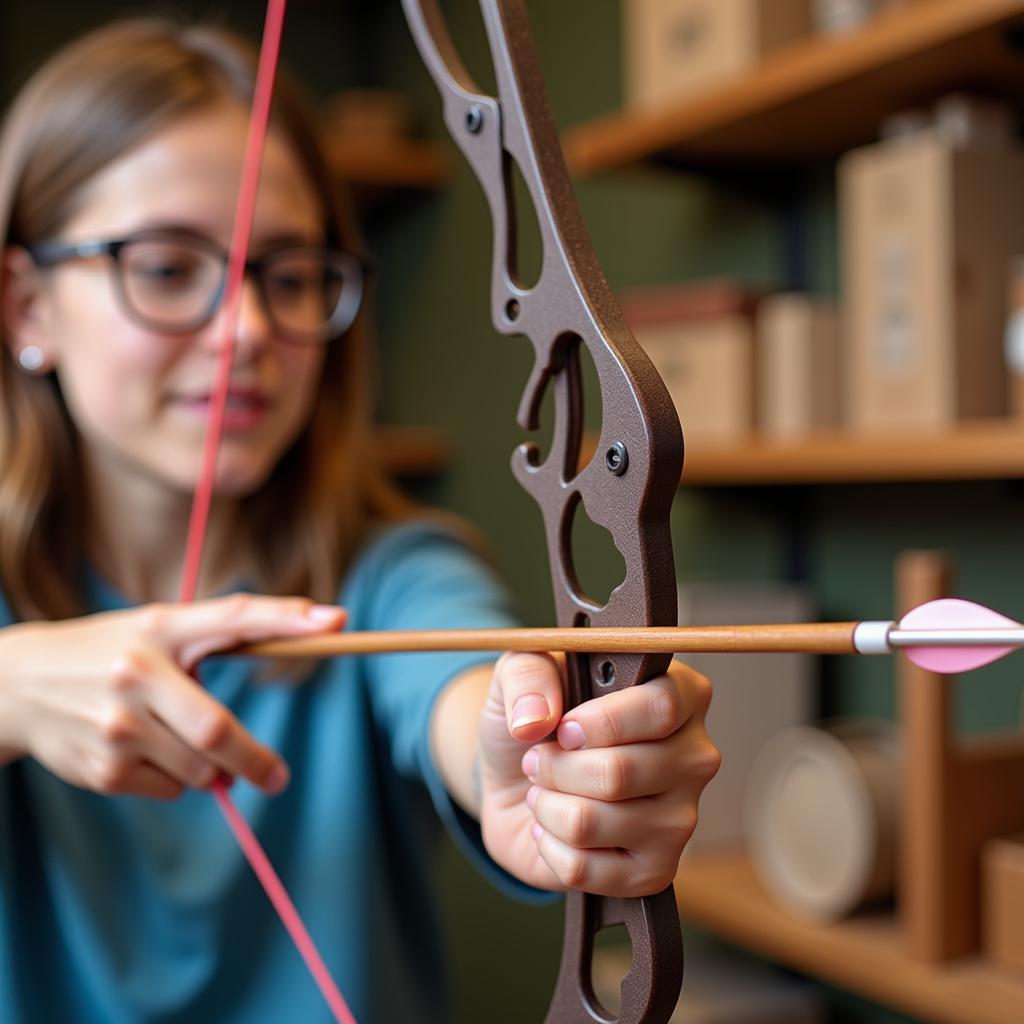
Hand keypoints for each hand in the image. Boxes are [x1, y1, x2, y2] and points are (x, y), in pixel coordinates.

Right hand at [0, 594, 344, 799]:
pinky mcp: (103, 769)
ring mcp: (117, 726)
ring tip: (170, 739)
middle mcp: (138, 673)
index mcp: (159, 628)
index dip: (287, 618)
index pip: (233, 617)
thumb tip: (268, 691)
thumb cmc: (109, 653)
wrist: (17, 685)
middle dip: (256, 761)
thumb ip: (213, 648)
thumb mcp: (155, 631)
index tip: (335, 621)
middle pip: (218, 733)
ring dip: (208, 767)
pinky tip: (139, 752)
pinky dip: (174, 780)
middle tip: (277, 777)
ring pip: (200, 769)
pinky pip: (171, 789)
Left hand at [478, 653, 718, 896]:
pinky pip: (583, 869)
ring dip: (547, 805)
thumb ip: (525, 673)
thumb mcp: (520, 671)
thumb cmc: (537, 715)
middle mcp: (694, 757)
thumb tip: (536, 719)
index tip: (564, 726)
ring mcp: (680, 820)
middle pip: (620, 772)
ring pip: (593, 822)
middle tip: (539, 758)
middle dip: (556, 767)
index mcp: (681, 695)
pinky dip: (548, 845)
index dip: (601, 721)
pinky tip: (552, 827)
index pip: (661, 708)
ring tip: (544, 790)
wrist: (518, 777)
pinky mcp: (654, 871)